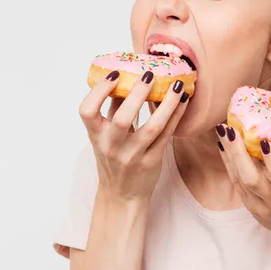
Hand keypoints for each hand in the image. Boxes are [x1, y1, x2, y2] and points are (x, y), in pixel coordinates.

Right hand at [79, 70, 189, 202]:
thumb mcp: (105, 136)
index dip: (98, 91)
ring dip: (166, 104)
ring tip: (176, 85)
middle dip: (137, 94)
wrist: (122, 195)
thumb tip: (126, 77)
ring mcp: (133, 156)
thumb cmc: (113, 159)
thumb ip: (113, 109)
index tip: (114, 74)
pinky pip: (167, 135)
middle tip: (150, 74)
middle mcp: (112, 147)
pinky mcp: (152, 161)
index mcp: (96, 136)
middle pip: (122, 120)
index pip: (87, 111)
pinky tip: (182, 100)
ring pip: (152, 127)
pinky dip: (176, 115)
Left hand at [216, 124, 270, 255]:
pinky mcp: (249, 207)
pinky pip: (236, 183)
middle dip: (239, 154)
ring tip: (222, 131)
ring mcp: (260, 207)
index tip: (264, 141)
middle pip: (252, 181)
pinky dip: (228, 163)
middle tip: (231, 130)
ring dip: (229, 154)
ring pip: (240, 181)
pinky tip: (223, 145)